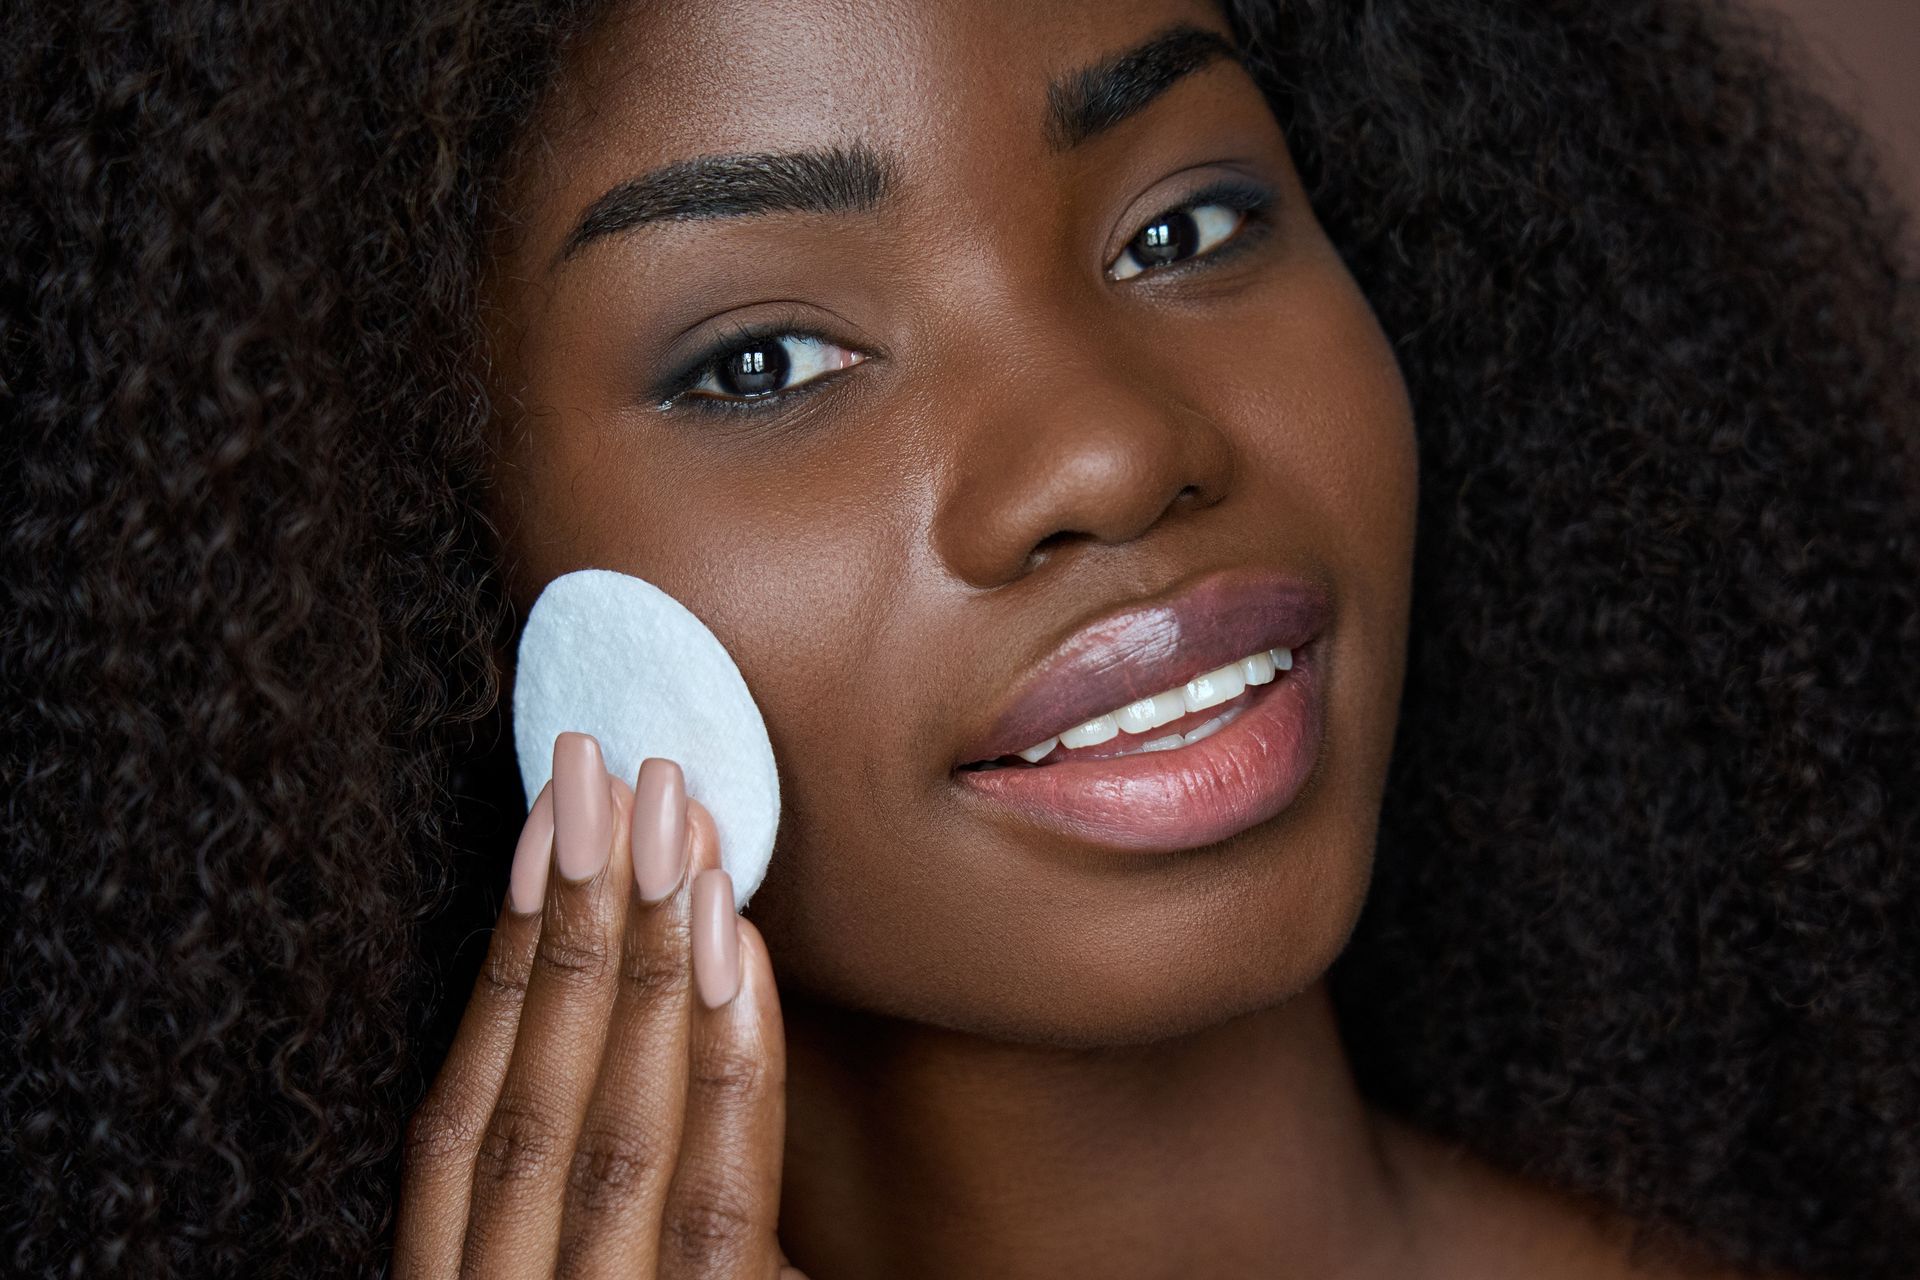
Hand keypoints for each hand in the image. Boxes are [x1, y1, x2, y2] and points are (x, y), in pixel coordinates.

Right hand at [396, 732, 805, 1277]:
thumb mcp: (583, 1261)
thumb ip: (576, 1167)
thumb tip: (617, 972)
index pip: (460, 1113)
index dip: (508, 954)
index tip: (550, 819)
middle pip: (531, 1102)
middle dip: (578, 923)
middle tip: (621, 775)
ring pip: (614, 1134)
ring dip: (649, 964)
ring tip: (683, 823)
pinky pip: (719, 1199)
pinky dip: (728, 1067)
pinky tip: (735, 948)